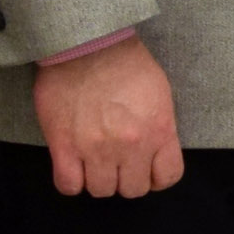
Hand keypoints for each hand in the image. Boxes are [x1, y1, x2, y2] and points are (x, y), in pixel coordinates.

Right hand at [33, 34, 185, 197]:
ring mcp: (97, 148)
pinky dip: (71, 181)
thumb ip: (159, 127)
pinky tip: (73, 166)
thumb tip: (154, 150)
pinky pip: (68, 185)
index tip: (146, 170)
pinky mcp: (64, 146)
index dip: (156, 178)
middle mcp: (131, 146)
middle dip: (126, 179)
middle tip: (117, 162)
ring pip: (101, 191)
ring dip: (98, 180)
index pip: (168, 177)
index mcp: (159, 130)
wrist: (87, 43)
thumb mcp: (159, 93)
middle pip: (133, 190)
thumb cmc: (126, 62)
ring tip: (93, 161)